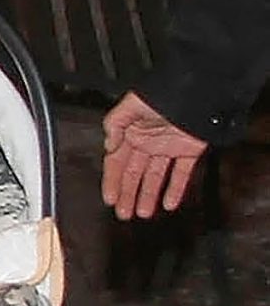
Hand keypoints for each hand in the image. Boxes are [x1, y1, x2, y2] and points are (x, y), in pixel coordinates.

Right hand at [101, 90, 207, 219]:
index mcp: (130, 132)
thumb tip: (108, 145)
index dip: (112, 181)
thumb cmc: (164, 93)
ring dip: (148, 196)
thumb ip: (115, 124)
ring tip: (143, 214)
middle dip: (128, 195)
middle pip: (134, 174)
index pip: (117, 162)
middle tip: (123, 214)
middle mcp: (147, 142)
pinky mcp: (188, 151)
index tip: (109, 198)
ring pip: (155, 177)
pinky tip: (170, 203)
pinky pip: (181, 173)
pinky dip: (176, 189)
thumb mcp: (131, 105)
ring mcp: (167, 147)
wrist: (197, 92)